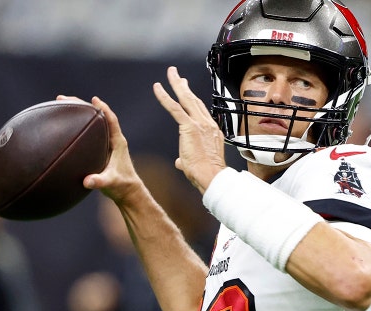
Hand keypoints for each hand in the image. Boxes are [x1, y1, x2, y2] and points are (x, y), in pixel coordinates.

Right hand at [56, 95, 142, 204]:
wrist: (127, 192)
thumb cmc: (121, 186)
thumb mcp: (110, 183)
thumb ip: (99, 182)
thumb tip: (87, 181)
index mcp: (118, 142)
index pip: (111, 120)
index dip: (103, 109)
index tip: (94, 99)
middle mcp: (113, 140)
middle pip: (98, 117)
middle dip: (82, 106)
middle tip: (64, 99)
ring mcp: (106, 143)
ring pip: (92, 123)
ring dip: (79, 113)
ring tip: (61, 105)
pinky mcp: (101, 149)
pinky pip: (89, 132)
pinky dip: (78, 126)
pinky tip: (64, 125)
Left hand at [153, 66, 225, 193]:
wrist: (212, 176)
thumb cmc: (206, 174)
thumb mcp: (196, 164)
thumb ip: (187, 159)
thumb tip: (180, 162)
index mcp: (211, 131)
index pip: (200, 111)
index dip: (192, 99)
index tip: (187, 91)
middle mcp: (207, 124)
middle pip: (194, 100)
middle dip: (184, 86)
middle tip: (177, 75)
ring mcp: (200, 124)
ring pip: (186, 98)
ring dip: (177, 84)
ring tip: (171, 73)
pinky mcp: (189, 127)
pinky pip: (175, 108)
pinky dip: (164, 96)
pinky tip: (157, 88)